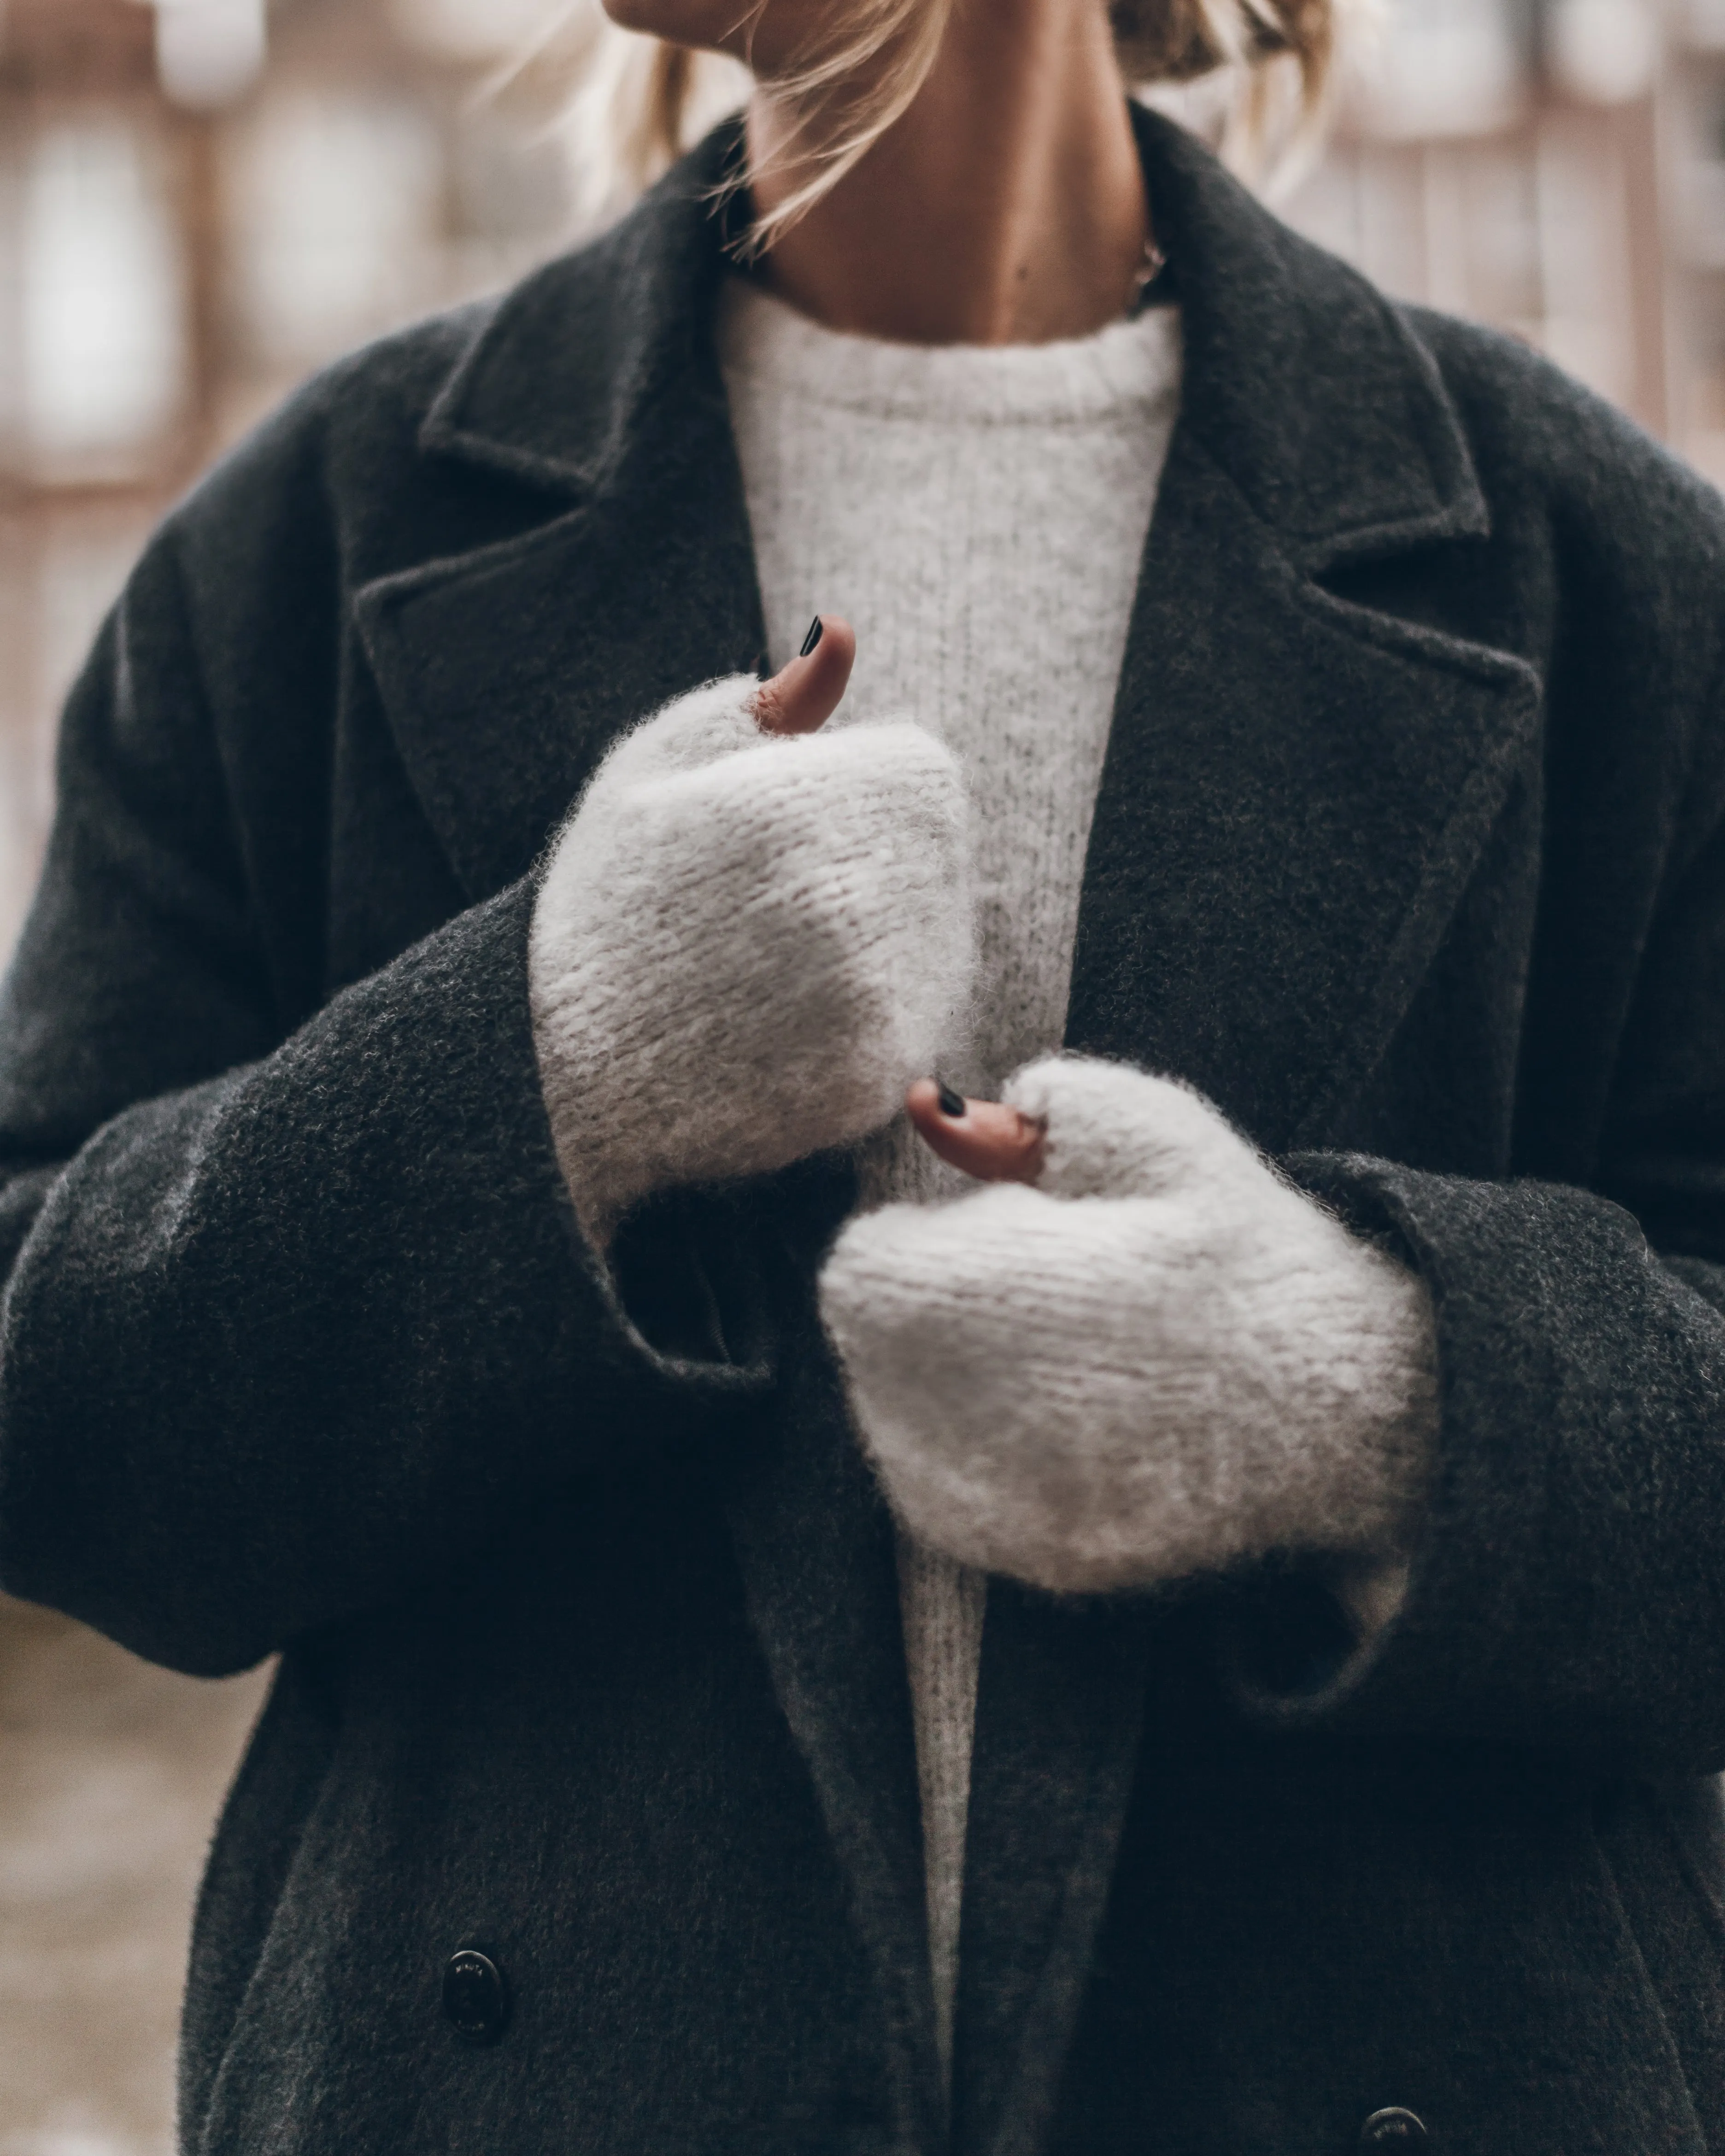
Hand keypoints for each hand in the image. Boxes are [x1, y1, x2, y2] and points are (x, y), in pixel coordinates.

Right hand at [529, 623, 975, 1242]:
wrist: (563, 1064)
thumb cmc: (611, 898)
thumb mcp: (660, 770)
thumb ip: (769, 706)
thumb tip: (844, 633)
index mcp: (800, 806)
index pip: (918, 773)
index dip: (858, 790)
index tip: (790, 823)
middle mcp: (849, 902)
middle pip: (934, 855)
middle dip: (874, 862)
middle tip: (774, 902)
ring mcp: (870, 999)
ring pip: (936, 937)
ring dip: (884, 939)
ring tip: (778, 962)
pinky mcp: (876, 1076)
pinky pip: (918, 1019)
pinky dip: (876, 1017)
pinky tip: (795, 1020)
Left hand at [820, 1055, 1435, 1594]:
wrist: (1351, 1405)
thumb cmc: (1247, 1251)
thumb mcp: (1157, 1132)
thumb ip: (1044, 1102)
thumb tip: (938, 1108)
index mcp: (990, 1302)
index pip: (862, 1271)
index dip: (925, 1239)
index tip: (1003, 1231)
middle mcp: (972, 1421)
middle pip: (870, 1347)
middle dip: (927, 1305)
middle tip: (1036, 1290)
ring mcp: (1000, 1505)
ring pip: (898, 1421)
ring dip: (943, 1376)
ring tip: (1063, 1352)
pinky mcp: (1029, 1560)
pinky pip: (950, 1490)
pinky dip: (981, 1449)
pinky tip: (1073, 1416)